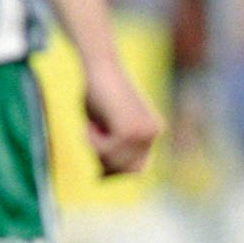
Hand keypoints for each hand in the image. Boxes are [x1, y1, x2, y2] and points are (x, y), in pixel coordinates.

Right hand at [82, 61, 162, 176]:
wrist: (99, 65)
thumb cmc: (97, 92)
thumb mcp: (107, 126)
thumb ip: (112, 148)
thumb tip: (105, 177)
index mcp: (152, 132)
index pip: (136, 169)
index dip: (115, 168)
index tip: (98, 159)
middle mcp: (153, 133)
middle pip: (126, 170)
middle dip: (104, 159)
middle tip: (91, 136)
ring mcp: (144, 132)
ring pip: (114, 161)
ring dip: (95, 148)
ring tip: (90, 125)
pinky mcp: (130, 130)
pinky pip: (105, 151)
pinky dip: (92, 140)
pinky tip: (90, 123)